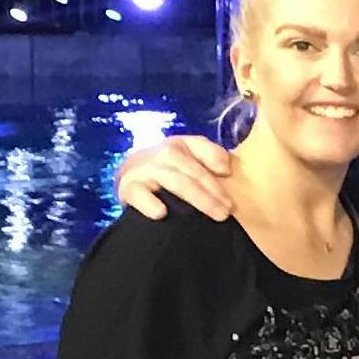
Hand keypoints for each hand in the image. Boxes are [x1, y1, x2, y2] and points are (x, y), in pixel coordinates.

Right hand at [115, 132, 234, 222]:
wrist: (130, 176)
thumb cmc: (168, 170)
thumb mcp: (188, 158)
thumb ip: (210, 156)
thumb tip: (225, 168)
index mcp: (177, 145)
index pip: (200, 149)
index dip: (216, 162)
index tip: (230, 182)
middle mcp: (160, 153)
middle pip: (191, 170)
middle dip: (212, 191)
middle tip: (228, 210)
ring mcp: (143, 170)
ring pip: (174, 181)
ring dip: (198, 198)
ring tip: (215, 214)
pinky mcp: (128, 188)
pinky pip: (138, 194)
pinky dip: (149, 203)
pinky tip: (161, 213)